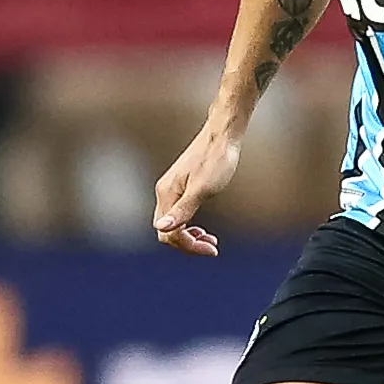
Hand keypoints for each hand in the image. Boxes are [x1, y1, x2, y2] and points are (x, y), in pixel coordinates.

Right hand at [152, 121, 242, 256]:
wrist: (223, 134)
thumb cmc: (217, 159)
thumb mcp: (203, 188)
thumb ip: (183, 209)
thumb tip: (161, 228)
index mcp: (167, 194)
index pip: (168, 233)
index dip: (188, 245)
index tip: (212, 248)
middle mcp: (164, 192)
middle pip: (167, 231)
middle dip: (188, 244)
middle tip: (212, 247)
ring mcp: (171, 189)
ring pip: (172, 223)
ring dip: (189, 236)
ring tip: (210, 240)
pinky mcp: (181, 185)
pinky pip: (178, 213)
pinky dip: (189, 225)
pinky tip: (203, 228)